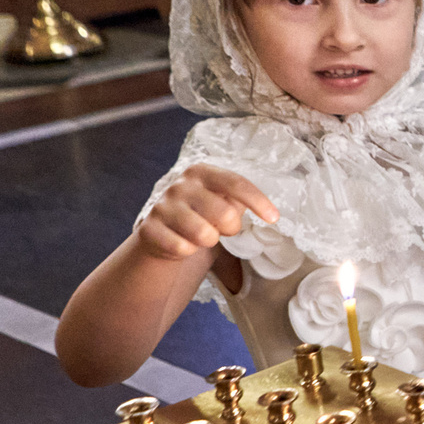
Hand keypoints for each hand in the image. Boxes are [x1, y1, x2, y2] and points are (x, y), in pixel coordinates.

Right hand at [135, 166, 276, 260]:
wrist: (162, 230)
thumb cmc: (201, 212)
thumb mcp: (221, 199)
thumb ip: (240, 199)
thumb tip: (269, 211)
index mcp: (201, 172)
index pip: (235, 183)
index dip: (257, 201)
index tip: (274, 218)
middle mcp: (180, 185)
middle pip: (225, 214)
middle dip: (231, 228)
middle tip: (222, 228)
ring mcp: (162, 206)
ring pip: (204, 234)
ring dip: (209, 241)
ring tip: (201, 234)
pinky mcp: (149, 228)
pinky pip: (183, 248)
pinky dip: (188, 251)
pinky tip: (182, 242)